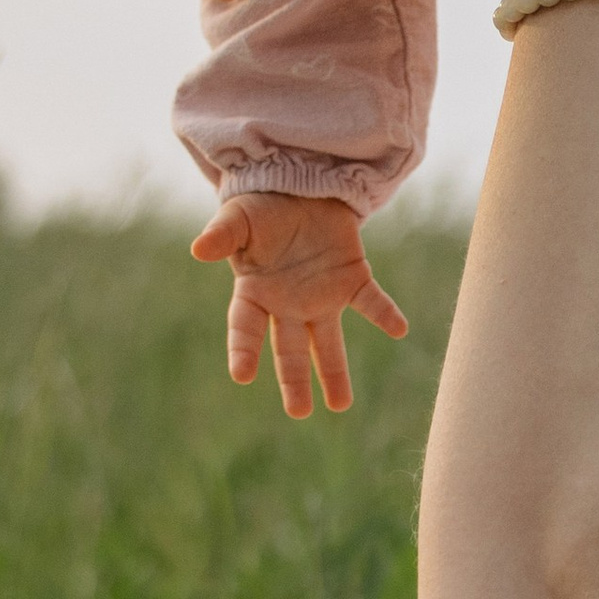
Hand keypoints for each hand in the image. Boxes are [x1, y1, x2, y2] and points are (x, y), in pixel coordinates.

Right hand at [191, 192, 409, 418]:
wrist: (298, 187)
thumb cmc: (260, 207)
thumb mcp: (237, 217)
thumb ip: (222, 236)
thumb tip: (199, 250)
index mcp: (255, 293)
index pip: (246, 328)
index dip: (243, 350)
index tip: (242, 376)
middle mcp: (288, 304)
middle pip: (289, 350)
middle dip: (294, 381)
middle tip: (299, 412)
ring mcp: (322, 295)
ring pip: (328, 342)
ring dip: (334, 372)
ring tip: (340, 405)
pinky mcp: (352, 279)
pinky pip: (371, 301)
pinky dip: (384, 314)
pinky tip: (399, 329)